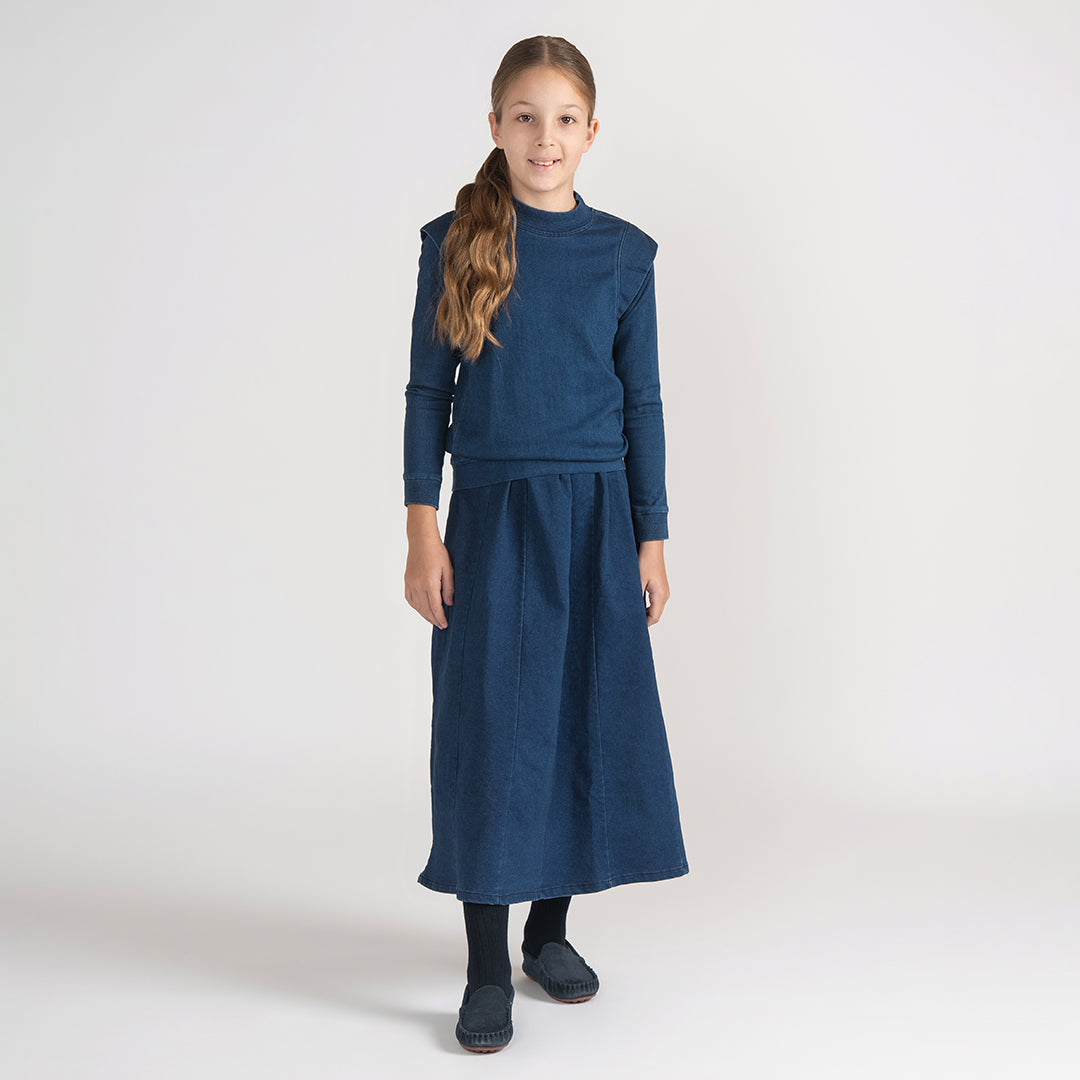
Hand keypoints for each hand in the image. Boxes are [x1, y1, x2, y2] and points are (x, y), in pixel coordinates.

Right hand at [404, 505, 453, 628]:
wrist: (421, 541)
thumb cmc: (438, 553)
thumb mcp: (448, 570)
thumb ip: (449, 588)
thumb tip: (449, 604)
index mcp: (429, 584)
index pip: (435, 607)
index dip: (440, 618)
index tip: (446, 625)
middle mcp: (418, 586)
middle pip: (426, 609)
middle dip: (434, 619)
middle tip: (441, 626)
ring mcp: (410, 584)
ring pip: (417, 606)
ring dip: (425, 615)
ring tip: (433, 620)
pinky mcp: (407, 581)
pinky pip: (410, 599)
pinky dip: (416, 607)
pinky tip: (421, 609)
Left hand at [638, 539, 668, 625]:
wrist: (651, 546)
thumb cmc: (645, 561)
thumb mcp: (637, 582)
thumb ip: (635, 598)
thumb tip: (630, 611)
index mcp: (660, 595)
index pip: (654, 617)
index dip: (644, 624)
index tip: (632, 627)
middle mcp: (664, 594)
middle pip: (655, 614)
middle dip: (643, 619)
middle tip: (629, 622)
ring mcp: (663, 589)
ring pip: (654, 607)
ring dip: (644, 611)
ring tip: (630, 613)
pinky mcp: (660, 585)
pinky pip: (654, 600)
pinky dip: (646, 604)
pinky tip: (635, 602)